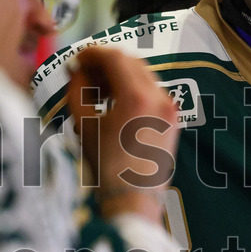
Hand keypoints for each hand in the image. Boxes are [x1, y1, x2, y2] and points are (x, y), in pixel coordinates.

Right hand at [65, 46, 177, 220]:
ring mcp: (170, 107)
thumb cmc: (105, 165)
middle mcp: (159, 97)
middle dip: (106, 62)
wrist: (134, 198)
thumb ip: (78, 89)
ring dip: (120, 74)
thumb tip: (78, 70)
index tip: (77, 58)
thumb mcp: (83, 124)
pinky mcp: (173, 117)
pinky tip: (114, 100)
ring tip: (98, 89)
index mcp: (137, 97)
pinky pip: (152, 90)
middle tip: (85, 72)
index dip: (93, 53)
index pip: (115, 57)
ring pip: (143, 74)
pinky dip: (133, 87)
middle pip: (131, 61)